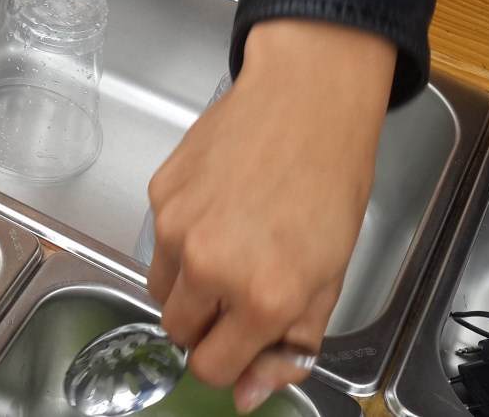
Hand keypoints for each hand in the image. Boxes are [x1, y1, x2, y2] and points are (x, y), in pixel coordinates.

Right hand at [146, 19, 395, 412]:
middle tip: (238, 288)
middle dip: (205, 323)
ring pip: (161, 288)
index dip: (228, 360)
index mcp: (263, 296)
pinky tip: (219, 206)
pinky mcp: (159, 194)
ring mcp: (177, 227)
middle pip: (177, 332)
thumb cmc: (328, 182)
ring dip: (188, 283)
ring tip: (228, 243)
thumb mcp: (330, 278)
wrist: (304, 101)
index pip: (212, 367)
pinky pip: (158, 241)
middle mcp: (210, 266)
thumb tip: (247, 394)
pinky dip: (181, 236)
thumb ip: (289, 345)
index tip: (240, 341)